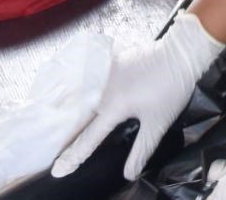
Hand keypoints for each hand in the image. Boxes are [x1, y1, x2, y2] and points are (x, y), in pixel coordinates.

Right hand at [53, 13, 225, 181]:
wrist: (180, 53)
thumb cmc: (171, 88)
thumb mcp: (158, 124)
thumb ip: (141, 150)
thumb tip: (129, 174)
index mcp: (114, 107)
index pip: (88, 138)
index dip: (73, 156)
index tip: (58, 171)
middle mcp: (103, 90)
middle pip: (74, 116)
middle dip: (59, 134)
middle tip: (45, 148)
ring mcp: (104, 72)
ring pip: (75, 94)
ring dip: (61, 109)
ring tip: (48, 124)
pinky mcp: (109, 60)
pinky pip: (85, 76)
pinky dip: (73, 87)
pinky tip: (67, 93)